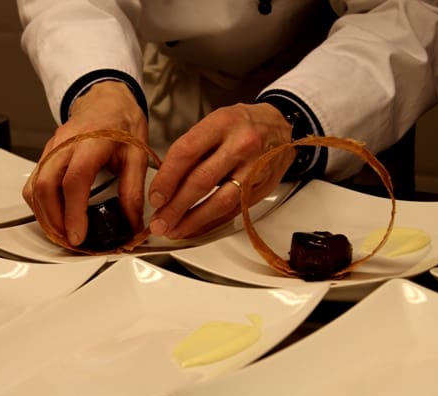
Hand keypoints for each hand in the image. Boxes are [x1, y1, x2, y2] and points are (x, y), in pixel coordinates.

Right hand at [23, 81, 148, 245]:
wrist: (108, 99)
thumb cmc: (122, 123)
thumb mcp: (137, 155)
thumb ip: (133, 190)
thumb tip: (131, 223)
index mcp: (91, 142)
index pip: (74, 181)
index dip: (73, 212)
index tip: (79, 235)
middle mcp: (65, 144)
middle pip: (45, 186)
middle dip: (54, 219)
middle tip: (71, 240)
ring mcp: (51, 148)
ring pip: (34, 186)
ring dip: (45, 215)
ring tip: (63, 233)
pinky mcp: (46, 154)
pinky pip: (33, 182)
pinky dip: (40, 204)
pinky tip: (54, 216)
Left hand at [147, 102, 295, 238]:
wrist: (282, 126)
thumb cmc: (242, 125)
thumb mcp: (214, 123)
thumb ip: (191, 150)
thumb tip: (164, 184)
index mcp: (222, 123)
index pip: (186, 153)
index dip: (166, 179)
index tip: (155, 197)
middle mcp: (240, 145)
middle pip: (201, 181)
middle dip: (175, 207)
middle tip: (159, 221)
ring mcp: (254, 168)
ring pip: (219, 201)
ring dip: (193, 220)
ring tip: (174, 229)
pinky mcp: (261, 188)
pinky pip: (233, 210)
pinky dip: (211, 222)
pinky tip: (196, 227)